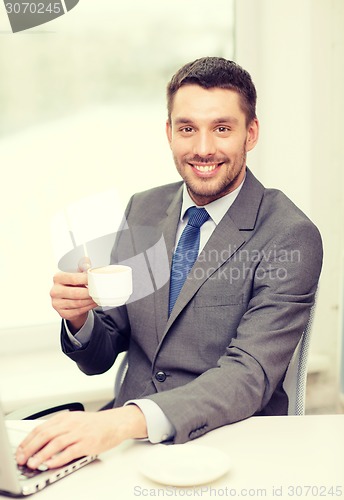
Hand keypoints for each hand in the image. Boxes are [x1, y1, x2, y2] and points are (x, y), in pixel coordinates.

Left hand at [16, 406, 146, 469]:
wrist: (115, 423)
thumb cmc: (95, 424)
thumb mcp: (74, 421)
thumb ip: (58, 428)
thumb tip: (39, 441)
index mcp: (65, 417)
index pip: (40, 428)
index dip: (27, 440)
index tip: (20, 450)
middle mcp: (71, 423)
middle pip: (45, 434)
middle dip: (30, 448)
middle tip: (22, 459)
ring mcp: (79, 433)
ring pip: (56, 443)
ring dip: (42, 454)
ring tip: (33, 464)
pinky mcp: (88, 442)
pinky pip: (70, 451)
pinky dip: (58, 458)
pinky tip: (51, 464)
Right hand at [50, 268, 96, 332]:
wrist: (69, 299)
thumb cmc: (74, 284)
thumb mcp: (77, 273)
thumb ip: (82, 267)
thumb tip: (86, 261)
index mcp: (57, 278)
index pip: (73, 278)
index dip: (86, 279)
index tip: (96, 279)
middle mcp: (55, 291)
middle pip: (76, 293)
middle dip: (90, 292)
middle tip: (100, 291)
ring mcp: (57, 303)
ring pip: (78, 303)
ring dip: (90, 301)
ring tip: (99, 297)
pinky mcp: (62, 313)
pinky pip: (78, 311)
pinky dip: (88, 307)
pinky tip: (94, 303)